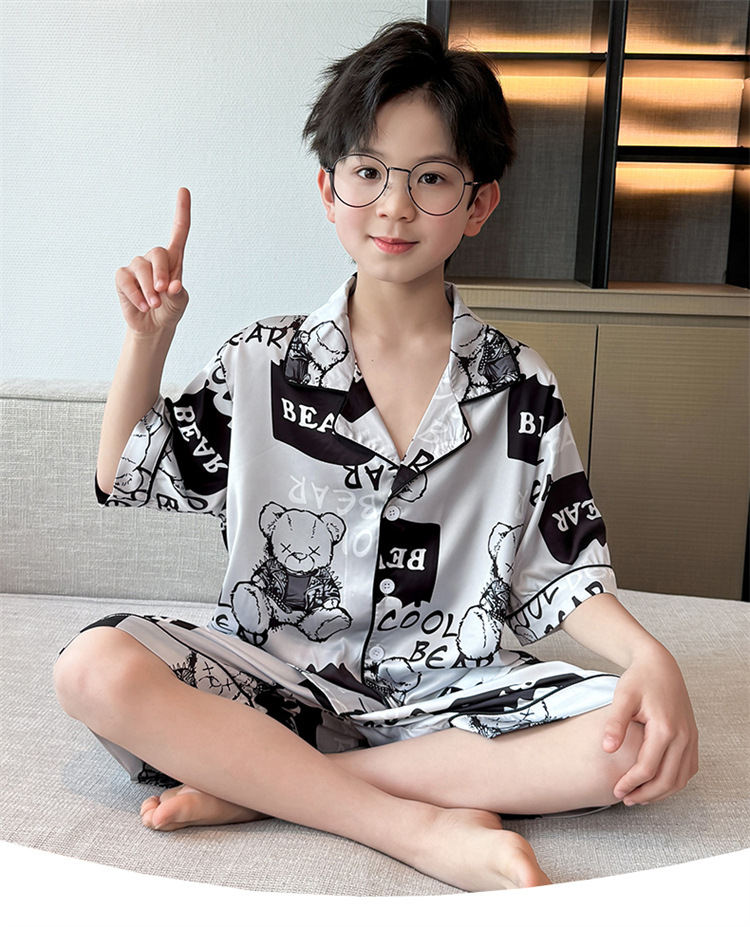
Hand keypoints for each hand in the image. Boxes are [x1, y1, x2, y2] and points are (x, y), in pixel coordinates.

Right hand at [115, 188, 190, 335]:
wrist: (154, 326)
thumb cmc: (170, 309)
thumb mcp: (179, 303)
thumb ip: (177, 294)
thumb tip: (172, 285)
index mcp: (174, 260)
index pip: (178, 231)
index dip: (181, 211)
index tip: (184, 190)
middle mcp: (154, 259)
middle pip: (157, 253)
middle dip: (161, 273)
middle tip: (164, 292)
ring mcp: (137, 267)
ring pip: (141, 267)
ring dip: (149, 288)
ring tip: (155, 304)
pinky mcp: (123, 278)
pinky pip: (126, 280)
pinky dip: (136, 295)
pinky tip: (144, 306)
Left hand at [603, 646, 697, 805]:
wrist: (659, 665)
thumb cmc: (639, 680)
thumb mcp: (623, 698)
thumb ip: (615, 723)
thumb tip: (607, 749)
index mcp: (665, 728)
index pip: (648, 768)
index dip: (631, 783)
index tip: (616, 790)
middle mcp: (683, 736)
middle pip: (668, 780)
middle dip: (646, 794)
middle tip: (626, 799)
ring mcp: (690, 737)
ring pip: (681, 778)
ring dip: (661, 792)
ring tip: (639, 795)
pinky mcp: (692, 736)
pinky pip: (688, 768)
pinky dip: (674, 781)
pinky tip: (656, 783)